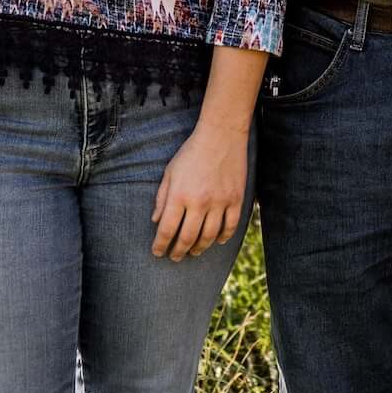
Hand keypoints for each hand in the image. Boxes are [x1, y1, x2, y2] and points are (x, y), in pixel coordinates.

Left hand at [151, 120, 247, 261]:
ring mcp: (220, 202)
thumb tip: (155, 220)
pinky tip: (217, 241)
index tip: (157, 252)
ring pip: (209, 236)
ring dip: (199, 248)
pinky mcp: (236, 199)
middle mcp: (199, 202)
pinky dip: (223, 237)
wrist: (221, 135)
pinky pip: (230, 226)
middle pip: (187, 238)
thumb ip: (162, 197)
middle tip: (174, 257)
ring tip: (193, 252)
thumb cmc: (191, 152)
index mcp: (179, 195)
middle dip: (178, 251)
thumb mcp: (170, 172)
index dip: (160, 245)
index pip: (166, 229)